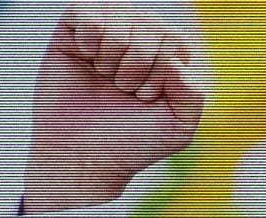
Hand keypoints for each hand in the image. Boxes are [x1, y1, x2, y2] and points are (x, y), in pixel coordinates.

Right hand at [22, 2, 205, 213]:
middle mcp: (138, 43)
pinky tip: (87, 56)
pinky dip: (90, 34)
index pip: (175, 40)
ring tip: (107, 76)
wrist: (80, 154)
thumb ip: (193, 94)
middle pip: (150, 24)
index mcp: (167, 61)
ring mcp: (105, 37)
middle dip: (140, 61)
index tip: (145, 98)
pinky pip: (85, 7)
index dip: (162, 67)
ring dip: (115, 50)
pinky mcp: (71, 33)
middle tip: (125, 89)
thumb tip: (177, 62)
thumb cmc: (130, 142)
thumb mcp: (179, 127)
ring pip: (120, 12)